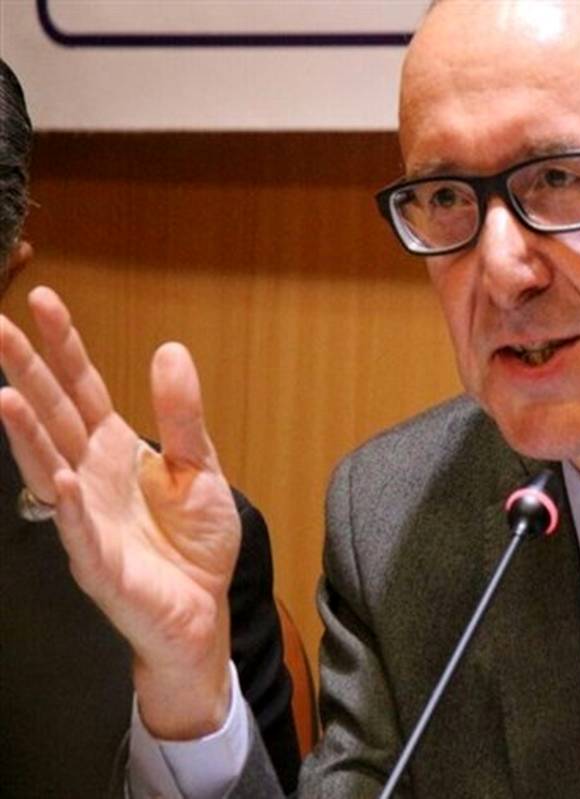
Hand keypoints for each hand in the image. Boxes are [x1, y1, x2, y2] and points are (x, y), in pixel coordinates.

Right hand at [0, 287, 239, 738]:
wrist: (203, 608)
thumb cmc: (195, 541)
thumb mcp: (200, 466)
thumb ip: (183, 415)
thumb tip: (170, 349)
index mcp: (115, 449)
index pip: (83, 388)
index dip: (64, 347)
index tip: (43, 300)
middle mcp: (90, 476)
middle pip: (55, 416)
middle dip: (26, 374)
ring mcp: (87, 517)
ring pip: (50, 466)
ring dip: (27, 434)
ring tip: (5, 396)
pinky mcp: (98, 562)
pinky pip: (78, 530)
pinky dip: (68, 505)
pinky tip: (56, 477)